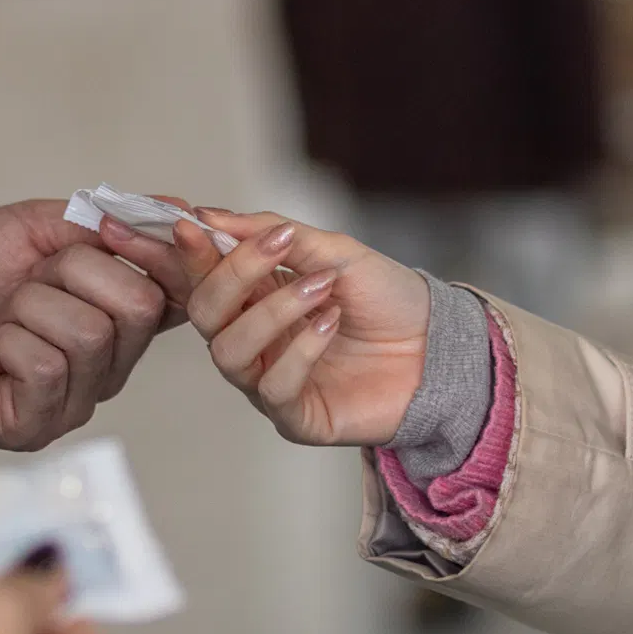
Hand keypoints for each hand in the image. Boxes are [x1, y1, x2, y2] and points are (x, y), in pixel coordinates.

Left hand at [0, 200, 176, 453]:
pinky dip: (10, 342)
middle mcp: (107, 362)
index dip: (158, 252)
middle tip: (27, 281)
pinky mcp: (33, 426)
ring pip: (91, 333)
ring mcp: (73, 399)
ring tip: (0, 320)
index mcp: (115, 312)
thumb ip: (100, 219)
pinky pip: (48, 369)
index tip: (109, 228)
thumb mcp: (30, 227)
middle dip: (72, 271)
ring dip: (29, 306)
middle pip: (139, 305)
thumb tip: (176, 206)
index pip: (179, 289)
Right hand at [180, 209, 431, 448]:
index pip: (205, 278)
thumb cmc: (387, 300)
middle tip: (275, 246)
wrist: (439, 345)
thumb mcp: (334, 250)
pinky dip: (301, 351)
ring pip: (229, 353)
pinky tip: (331, 324)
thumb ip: (274, 232)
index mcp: (255, 299)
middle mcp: (254, 340)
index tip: (192, 225)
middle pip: (204, 315)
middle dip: (232, 275)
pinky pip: (274, 389)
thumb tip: (210, 216)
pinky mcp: (296, 417)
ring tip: (321, 288)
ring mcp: (270, 380)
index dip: (194, 253)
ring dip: (272, 312)